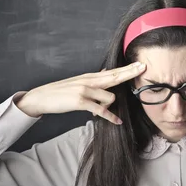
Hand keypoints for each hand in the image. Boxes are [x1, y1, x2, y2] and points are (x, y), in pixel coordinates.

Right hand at [16, 62, 146, 123]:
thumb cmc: (61, 92)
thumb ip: (93, 80)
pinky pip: (100, 110)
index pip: (113, 71)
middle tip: (144, 68)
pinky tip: (117, 121)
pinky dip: (110, 116)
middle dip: (130, 73)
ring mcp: (85, 90)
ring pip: (110, 97)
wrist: (41, 97)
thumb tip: (107, 73)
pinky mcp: (80, 101)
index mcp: (90, 77)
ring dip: (110, 106)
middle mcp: (89, 81)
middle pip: (115, 76)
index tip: (140, 64)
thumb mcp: (79, 82)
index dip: (127, 68)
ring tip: (102, 111)